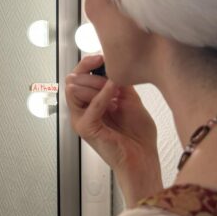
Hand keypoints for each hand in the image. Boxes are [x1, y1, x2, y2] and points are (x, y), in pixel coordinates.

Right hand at [65, 55, 161, 203]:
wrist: (144, 159)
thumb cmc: (138, 137)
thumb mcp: (130, 101)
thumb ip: (119, 84)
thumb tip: (113, 66)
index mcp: (90, 104)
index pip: (77, 77)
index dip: (86, 64)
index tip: (100, 55)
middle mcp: (82, 112)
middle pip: (72, 81)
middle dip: (91, 72)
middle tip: (108, 69)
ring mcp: (82, 121)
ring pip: (75, 91)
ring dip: (96, 84)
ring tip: (115, 85)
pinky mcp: (87, 130)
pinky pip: (89, 107)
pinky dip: (102, 95)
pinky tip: (115, 89)